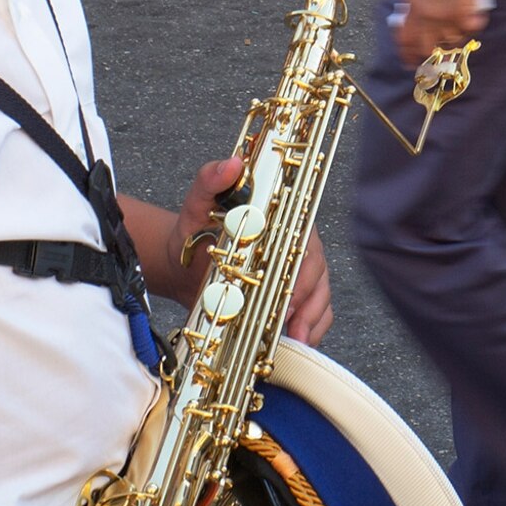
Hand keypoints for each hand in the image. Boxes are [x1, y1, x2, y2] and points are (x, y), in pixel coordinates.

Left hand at [168, 158, 333, 342]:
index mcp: (284, 217)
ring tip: (294, 338)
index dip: (301, 266)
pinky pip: (316, 314)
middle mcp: (297, 244)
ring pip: (321, 295)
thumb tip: (231, 164)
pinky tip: (297, 342)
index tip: (287, 289)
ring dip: (311, 319)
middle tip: (287, 321)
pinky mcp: (293, 298)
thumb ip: (210, 179)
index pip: (304, 240)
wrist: (184, 266)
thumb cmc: (194, 232)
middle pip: (316, 271)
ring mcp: (298, 273)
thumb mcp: (197, 203)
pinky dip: (311, 330)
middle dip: (306, 300)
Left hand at [392, 0, 491, 65]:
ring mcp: (446, 17)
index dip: (406, 55)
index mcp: (412, 8)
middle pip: (426, 48)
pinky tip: (473, 18)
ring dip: (455, 35)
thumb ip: (412, 7)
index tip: (409, 63)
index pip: (404, 39)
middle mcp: (427, 16)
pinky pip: (470, 30)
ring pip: (451, 41)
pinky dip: (473, 26)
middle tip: (437, 54)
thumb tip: (410, 24)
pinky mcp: (464, 15)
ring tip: (460, 23)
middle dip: (430, 54)